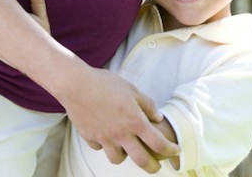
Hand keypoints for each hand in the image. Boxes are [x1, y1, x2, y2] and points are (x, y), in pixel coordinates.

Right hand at [58, 65, 179, 172]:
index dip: (170, 149)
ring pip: (117, 159)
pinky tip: (105, 136)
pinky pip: (99, 147)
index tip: (175, 150)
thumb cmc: (105, 84)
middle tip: (156, 167)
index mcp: (135, 121)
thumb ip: (147, 104)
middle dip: (152, 167)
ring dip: (125, 156)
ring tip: (127, 150)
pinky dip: (104, 145)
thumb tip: (158, 118)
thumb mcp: (132, 90)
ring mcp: (104, 138)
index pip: (158, 143)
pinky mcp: (89, 137)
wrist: (76, 85)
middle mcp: (121, 134)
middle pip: (141, 160)